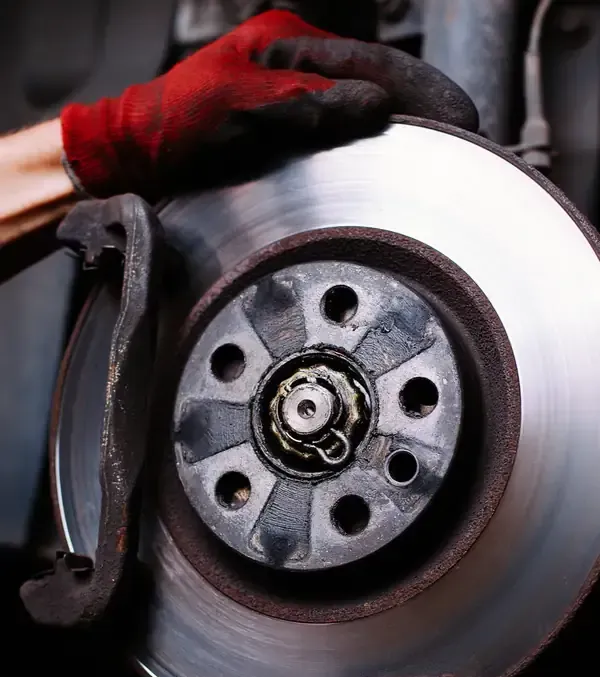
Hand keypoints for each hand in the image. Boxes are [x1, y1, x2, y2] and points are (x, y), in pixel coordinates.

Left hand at [60, 10, 477, 200]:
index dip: (421, 91)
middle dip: (422, 109)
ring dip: (402, 129)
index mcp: (289, 48)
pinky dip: (372, 147)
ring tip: (441, 151)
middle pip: (380, 82)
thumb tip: (377, 106)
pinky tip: (390, 163)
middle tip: (463, 136)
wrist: (134, 159)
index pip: (374, 63)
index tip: (460, 115)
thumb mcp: (239, 112)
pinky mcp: (290, 131)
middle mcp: (298, 68)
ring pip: (366, 108)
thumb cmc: (172, 130)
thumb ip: (306, 106)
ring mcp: (295, 98)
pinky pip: (344, 132)